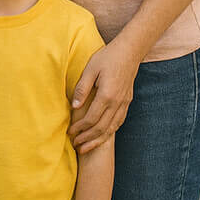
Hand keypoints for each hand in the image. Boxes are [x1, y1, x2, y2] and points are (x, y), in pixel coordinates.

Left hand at [69, 38, 138, 152]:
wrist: (129, 52)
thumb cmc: (106, 57)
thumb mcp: (90, 69)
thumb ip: (82, 88)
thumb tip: (75, 107)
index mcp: (107, 95)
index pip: (91, 118)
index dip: (80, 128)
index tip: (70, 133)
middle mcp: (117, 103)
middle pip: (102, 128)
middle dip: (88, 139)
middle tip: (76, 146)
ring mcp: (124, 104)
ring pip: (112, 128)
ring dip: (98, 140)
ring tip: (87, 147)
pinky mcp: (127, 102)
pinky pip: (119, 122)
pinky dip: (110, 132)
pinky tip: (102, 136)